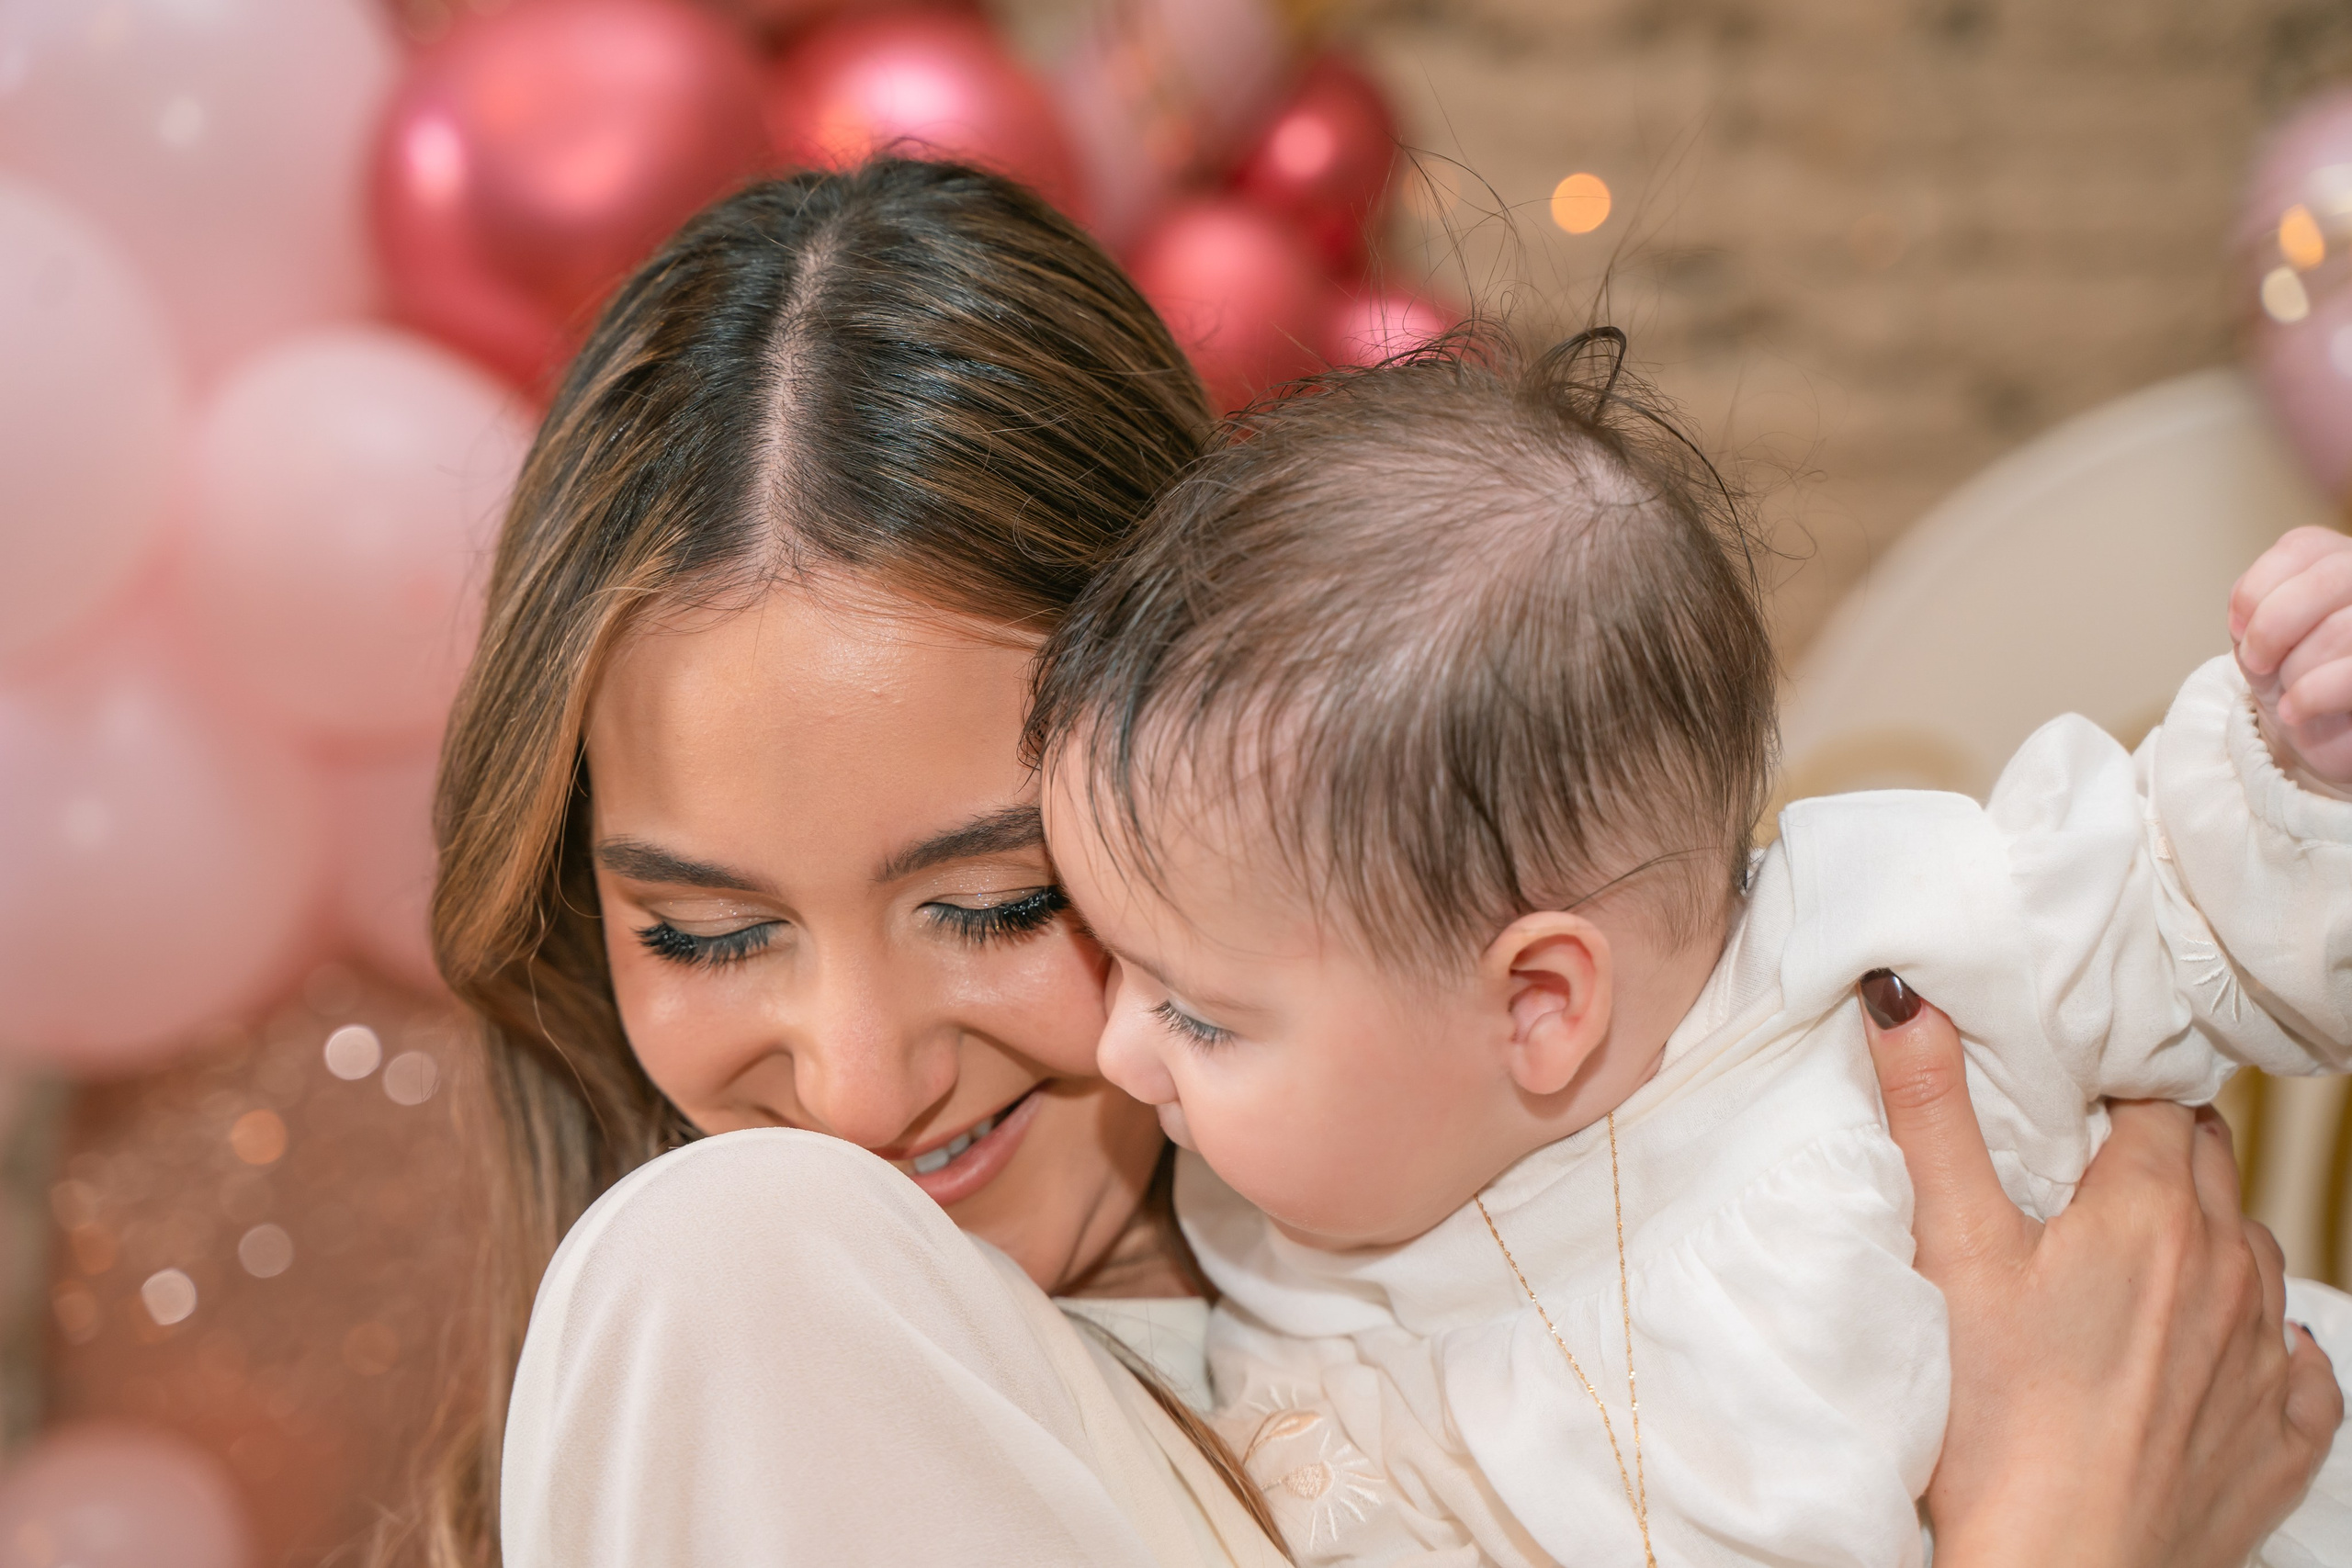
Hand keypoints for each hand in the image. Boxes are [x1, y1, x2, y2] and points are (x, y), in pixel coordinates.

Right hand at [1857, 970, 2339, 1567]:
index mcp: (2151, 1216)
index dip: (2115, 1089)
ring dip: (2208, 1237)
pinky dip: (2271, 1345)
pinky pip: (2305, 1370)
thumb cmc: (1993, 1419)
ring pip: (2256, 1254)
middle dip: (2160, 1150)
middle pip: (2210, 1166)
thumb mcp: (1951, 1248)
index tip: (2072, 1097)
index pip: (2157, 1103)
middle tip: (2089, 1167)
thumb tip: (1904, 999)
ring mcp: (2263, 1361)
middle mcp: (2228, 1273)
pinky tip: (2228, 1351)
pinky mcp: (2277, 1441)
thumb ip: (1931, 1115)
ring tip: (2139, 1256)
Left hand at [2231, 525, 2351, 790]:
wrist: (2320, 731)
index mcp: (2344, 561)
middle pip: (2328, 579)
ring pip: (2339, 629)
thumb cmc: (2294, 671)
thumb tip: (2250, 617)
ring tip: (2288, 688)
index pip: (2302, 546)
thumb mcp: (2264, 632)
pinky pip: (2348, 676)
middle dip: (2272, 627)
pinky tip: (2295, 711)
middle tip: (2257, 662)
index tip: (2238, 628)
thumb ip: (2258, 606)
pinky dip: (2309, 696)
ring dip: (2293, 669)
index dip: (2258, 587)